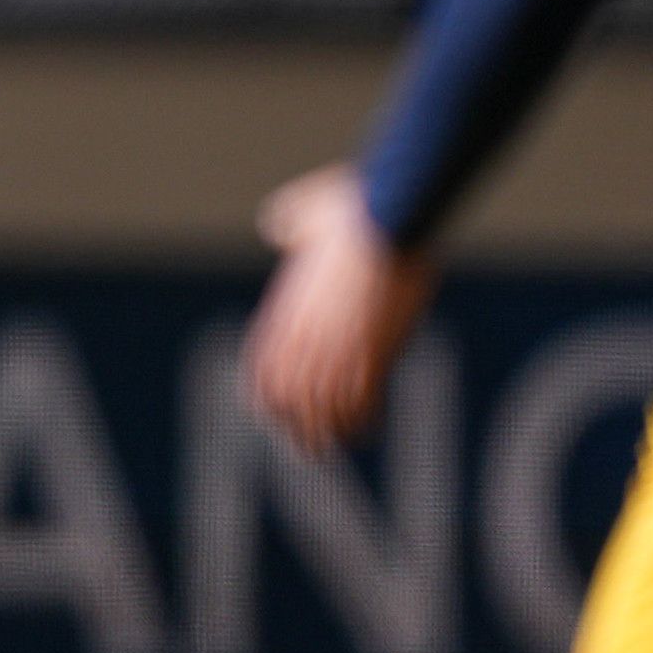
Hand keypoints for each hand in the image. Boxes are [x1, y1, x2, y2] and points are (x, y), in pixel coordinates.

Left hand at [242, 163, 440, 452]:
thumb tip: (277, 225)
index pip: (263, 368)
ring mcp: (338, 342)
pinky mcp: (374, 347)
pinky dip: (363, 421)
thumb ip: (289, 221)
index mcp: (289, 309)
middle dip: (295, 427)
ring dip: (327, 433)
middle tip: (307, 447)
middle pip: (288, 399)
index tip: (277, 413)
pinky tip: (369, 431)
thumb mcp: (308, 211)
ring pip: (321, 409)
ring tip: (334, 448)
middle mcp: (306, 334)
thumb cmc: (354, 204)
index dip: (268, 397)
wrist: (389, 213)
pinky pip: (361, 401)